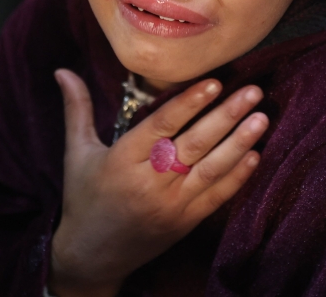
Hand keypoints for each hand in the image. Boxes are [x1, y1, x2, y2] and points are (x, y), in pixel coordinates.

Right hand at [48, 69, 267, 296]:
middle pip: (193, 144)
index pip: (161, 126)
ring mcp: (170, 205)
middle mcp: (148, 182)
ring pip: (210, 169)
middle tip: (253, 91)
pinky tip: (256, 154)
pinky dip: (237, 176)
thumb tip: (62, 70)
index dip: (189, 103)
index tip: (214, 83)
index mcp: (122, 160)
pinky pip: (216, 197)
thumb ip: (76, 109)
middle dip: (226, 116)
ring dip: (239, 142)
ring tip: (262, 117)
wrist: (91, 256)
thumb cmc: (83, 198)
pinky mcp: (184, 223)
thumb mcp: (76, 153)